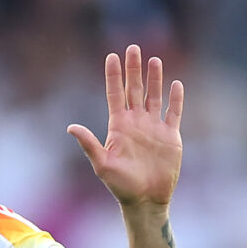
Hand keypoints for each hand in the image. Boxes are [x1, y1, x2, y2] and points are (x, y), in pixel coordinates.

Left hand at [67, 45, 183, 208]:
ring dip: (154, 78)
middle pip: (134, 89)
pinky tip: (176, 84)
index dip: (113, 75)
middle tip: (133, 47)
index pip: (115, 94)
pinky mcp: (170, 137)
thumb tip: (70, 127)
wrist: (145, 200)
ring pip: (154, 96)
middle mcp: (135, 122)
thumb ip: (89, 144)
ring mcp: (153, 128)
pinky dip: (176, 100)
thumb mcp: (102, 164)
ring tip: (154, 59)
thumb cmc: (120, 185)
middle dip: (134, 69)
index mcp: (118, 126)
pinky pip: (173, 113)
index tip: (111, 55)